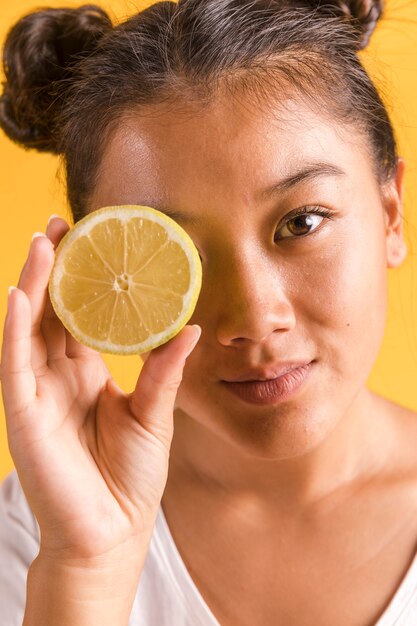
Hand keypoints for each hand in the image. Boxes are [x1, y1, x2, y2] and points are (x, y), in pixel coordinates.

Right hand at [0, 216, 200, 561]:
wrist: (113, 531)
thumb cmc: (130, 477)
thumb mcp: (153, 415)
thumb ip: (164, 372)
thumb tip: (191, 328)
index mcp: (86, 377)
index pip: (78, 319)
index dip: (81, 282)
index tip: (91, 243)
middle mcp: (58, 379)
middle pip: (51, 313)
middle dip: (53, 270)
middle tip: (59, 226)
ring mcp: (37, 394)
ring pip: (29, 329)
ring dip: (31, 285)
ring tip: (41, 243)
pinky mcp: (23, 414)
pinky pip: (14, 363)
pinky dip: (14, 328)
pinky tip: (19, 295)